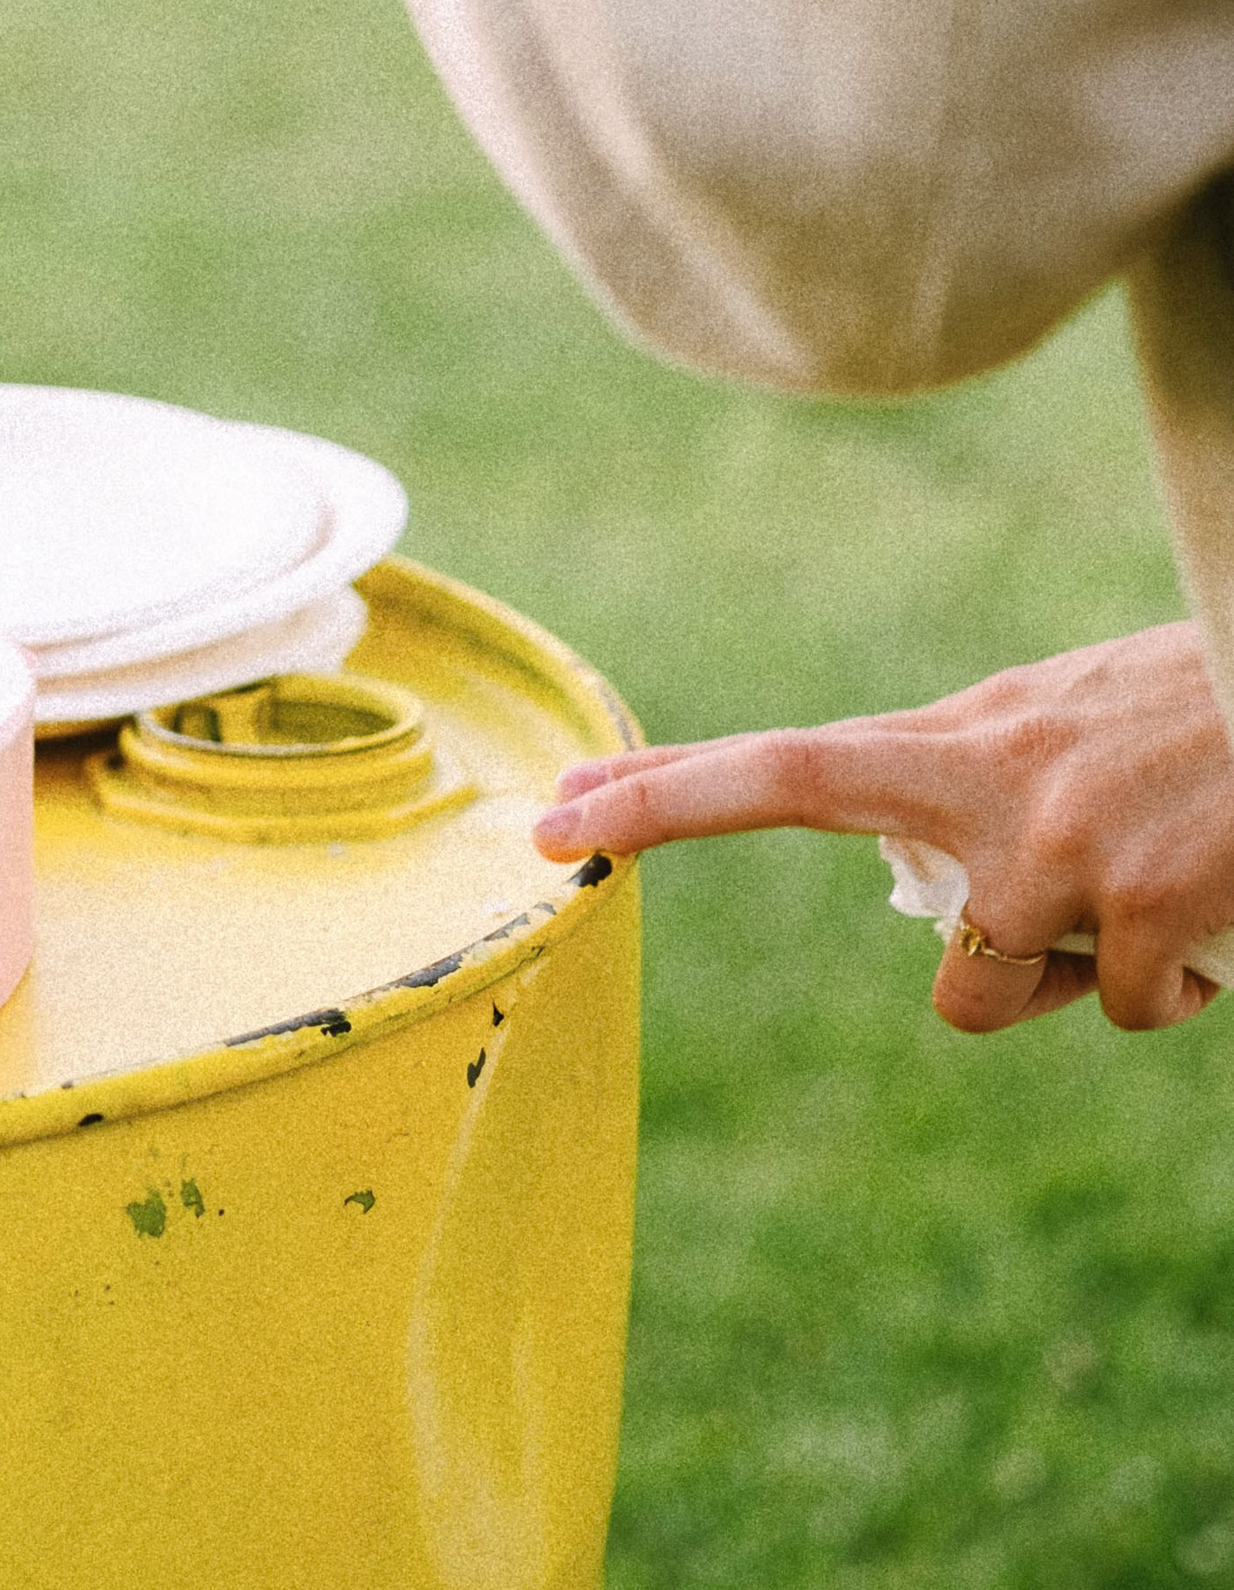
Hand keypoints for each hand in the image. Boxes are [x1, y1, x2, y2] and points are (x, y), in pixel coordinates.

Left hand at [532, 624, 1233, 1034]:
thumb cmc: (1196, 718)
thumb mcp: (1061, 729)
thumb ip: (974, 784)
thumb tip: (923, 882)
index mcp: (968, 739)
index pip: (783, 764)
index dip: (662, 790)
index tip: (557, 804)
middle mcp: (991, 787)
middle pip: (800, 809)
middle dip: (667, 806)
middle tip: (566, 816)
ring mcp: (1060, 853)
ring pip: (981, 988)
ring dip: (1050, 974)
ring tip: (1137, 889)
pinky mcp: (1146, 914)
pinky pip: (1123, 1008)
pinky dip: (1165, 987)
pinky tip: (1206, 912)